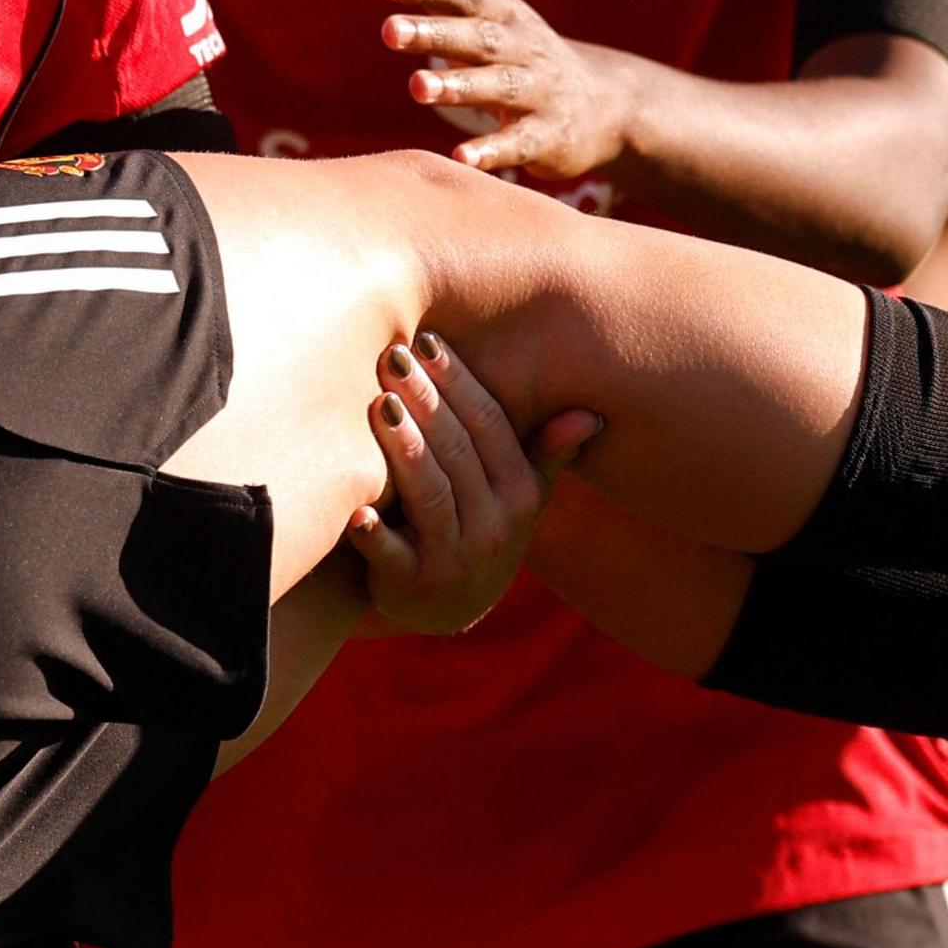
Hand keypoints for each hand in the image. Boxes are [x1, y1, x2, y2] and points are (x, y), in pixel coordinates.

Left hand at [340, 0, 633, 179]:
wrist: (604, 105)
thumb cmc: (514, 50)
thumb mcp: (472, 12)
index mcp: (500, 12)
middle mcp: (521, 46)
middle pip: (478, 35)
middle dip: (436, 32)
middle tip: (389, 32)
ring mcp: (538, 91)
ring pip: (498, 86)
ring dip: (459, 86)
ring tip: (417, 87)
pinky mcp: (547, 136)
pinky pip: (519, 143)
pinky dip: (492, 150)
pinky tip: (459, 158)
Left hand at [348, 331, 593, 634]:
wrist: (445, 605)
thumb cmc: (478, 524)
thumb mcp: (520, 494)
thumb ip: (546, 451)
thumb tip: (591, 414)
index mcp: (520, 495)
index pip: (491, 428)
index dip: (460, 383)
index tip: (428, 341)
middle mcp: (493, 527)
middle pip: (457, 453)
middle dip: (425, 401)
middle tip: (392, 355)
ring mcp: (452, 559)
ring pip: (430, 495)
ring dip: (404, 450)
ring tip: (377, 404)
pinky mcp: (409, 586)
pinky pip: (391, 556)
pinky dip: (374, 534)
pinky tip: (357, 510)